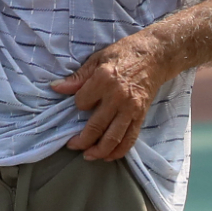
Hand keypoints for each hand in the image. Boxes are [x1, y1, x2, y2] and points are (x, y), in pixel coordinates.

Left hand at [51, 32, 169, 160]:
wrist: (155, 56)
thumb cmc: (124, 54)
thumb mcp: (97, 59)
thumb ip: (78, 77)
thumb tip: (56, 88)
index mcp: (104, 80)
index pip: (82, 102)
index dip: (77, 106)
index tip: (80, 104)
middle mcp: (117, 97)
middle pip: (95, 126)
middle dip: (81, 140)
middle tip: (72, 145)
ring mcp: (131, 108)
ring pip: (113, 138)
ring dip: (99, 151)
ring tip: (88, 156)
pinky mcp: (141, 115)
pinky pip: (130, 138)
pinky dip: (119, 151)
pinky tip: (109, 156)